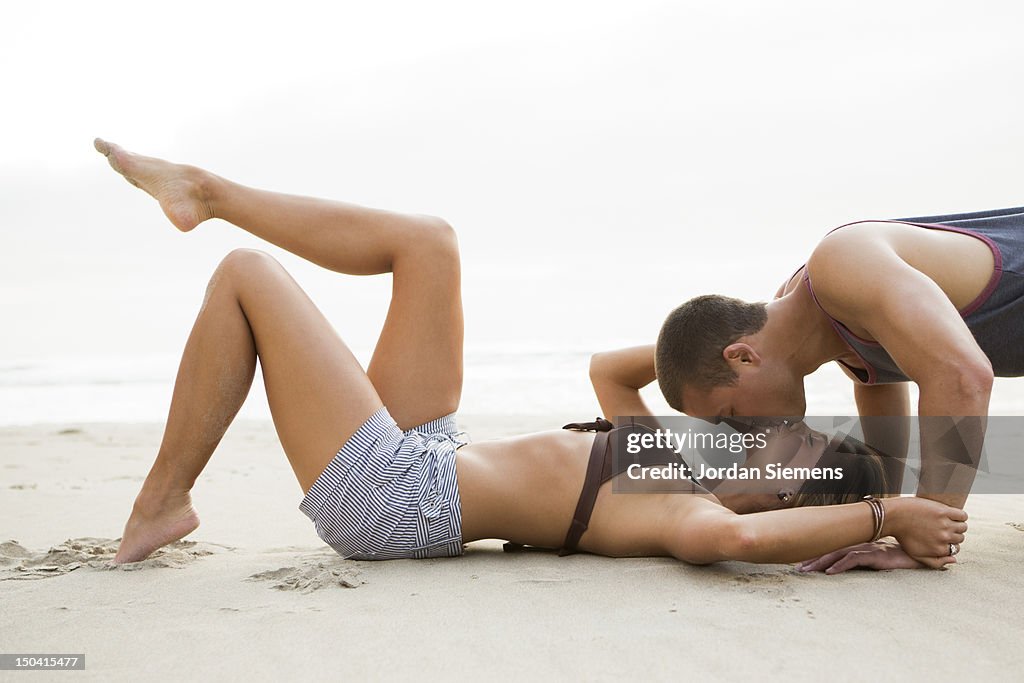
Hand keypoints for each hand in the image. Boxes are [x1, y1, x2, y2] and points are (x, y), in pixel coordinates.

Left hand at [796, 540, 955, 573]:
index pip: (832, 548)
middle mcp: (858, 543)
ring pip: (837, 553)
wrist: (920, 549)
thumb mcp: (877, 557)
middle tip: (797, 568)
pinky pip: (854, 559)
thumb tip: (846, 566)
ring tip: (807, 570)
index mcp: (857, 543)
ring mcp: (866, 548)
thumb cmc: (899, 554)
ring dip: (820, 562)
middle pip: (830, 550)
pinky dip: (840, 565)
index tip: (802, 562)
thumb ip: (863, 558)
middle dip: (812, 558)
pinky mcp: (875, 554)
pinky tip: (830, 572)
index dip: (816, 554)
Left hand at [886, 497, 967, 568]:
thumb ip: (936, 562)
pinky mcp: (944, 511)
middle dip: (953, 535)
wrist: (893, 517)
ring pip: (963, 527)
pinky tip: (952, 515)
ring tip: (946, 522)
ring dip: (957, 525)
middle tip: (942, 529)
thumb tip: (955, 560)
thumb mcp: (917, 556)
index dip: (949, 543)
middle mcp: (944, 538)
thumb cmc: (903, 536)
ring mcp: (945, 524)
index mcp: (939, 550)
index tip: (941, 537)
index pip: (955, 549)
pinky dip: (961, 516)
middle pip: (960, 538)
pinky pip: (962, 515)